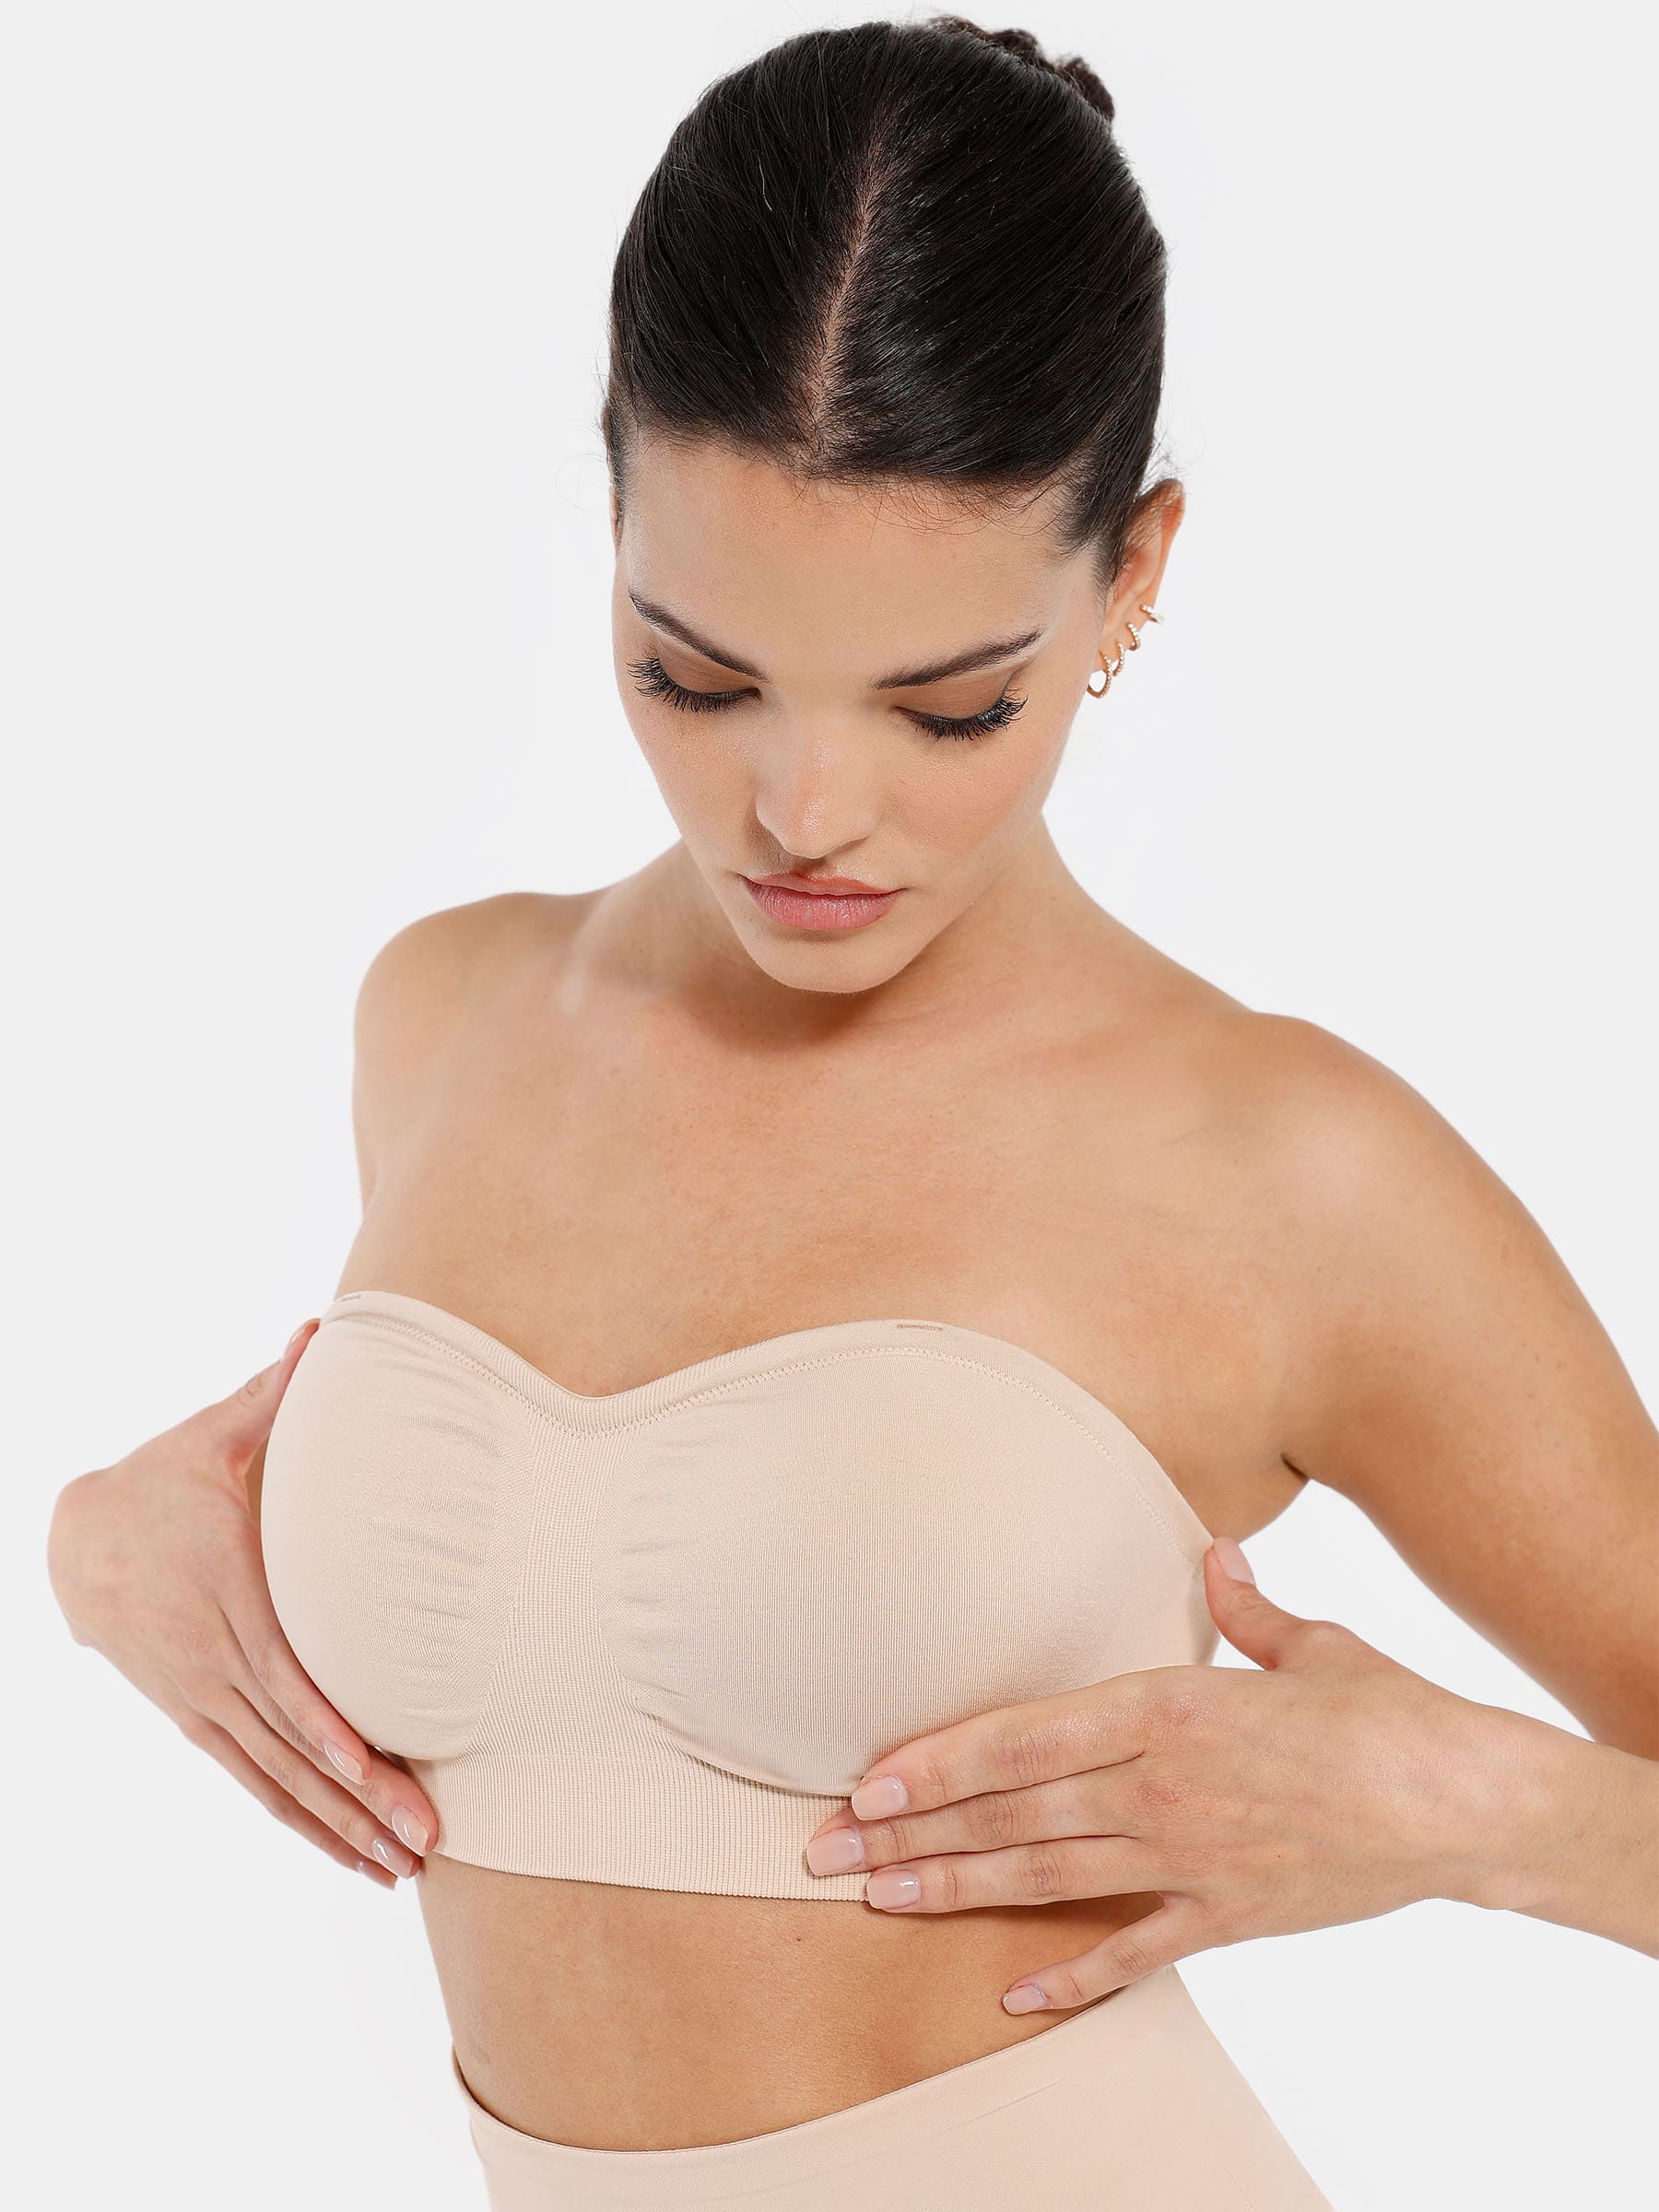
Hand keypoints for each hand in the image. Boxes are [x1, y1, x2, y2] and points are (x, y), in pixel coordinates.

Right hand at [46, 1320, 438, 1887]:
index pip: (287, 1677)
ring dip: (338, 1830)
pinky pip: (251, 1781)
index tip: (381, 1771)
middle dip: (360, 1801)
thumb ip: (279, 1390)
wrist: (80, 1537)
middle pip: (292, 1746)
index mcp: (229, 1593)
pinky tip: (346, 1854)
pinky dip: (300, 1820)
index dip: (333, 1729)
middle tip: (424, 1843)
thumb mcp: (218, 1434)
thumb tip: (326, 1326)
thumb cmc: (169, 1477)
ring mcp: (200, 1698)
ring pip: (274, 1780)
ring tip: (399, 1870)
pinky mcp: (193, 1718)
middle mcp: (213, 1660)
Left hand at [805, 1538, 1512, 2012]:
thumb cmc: (1390, 1712)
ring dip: (957, 1889)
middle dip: (911, 1829)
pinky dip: (1073, 1975)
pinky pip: (1135, 1951)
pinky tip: (1010, 1992)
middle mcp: (1162, 1784)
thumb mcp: (1310, 1647)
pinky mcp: (1229, 1917)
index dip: (938, 1759)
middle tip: (826, 1849)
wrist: (1470, 1804)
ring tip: (876, 1899)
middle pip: (1013, 1810)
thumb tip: (1210, 1554)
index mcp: (1169, 1707)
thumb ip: (1243, 1608)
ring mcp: (1192, 1857)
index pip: (1024, 1736)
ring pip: (1049, 1876)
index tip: (867, 1779)